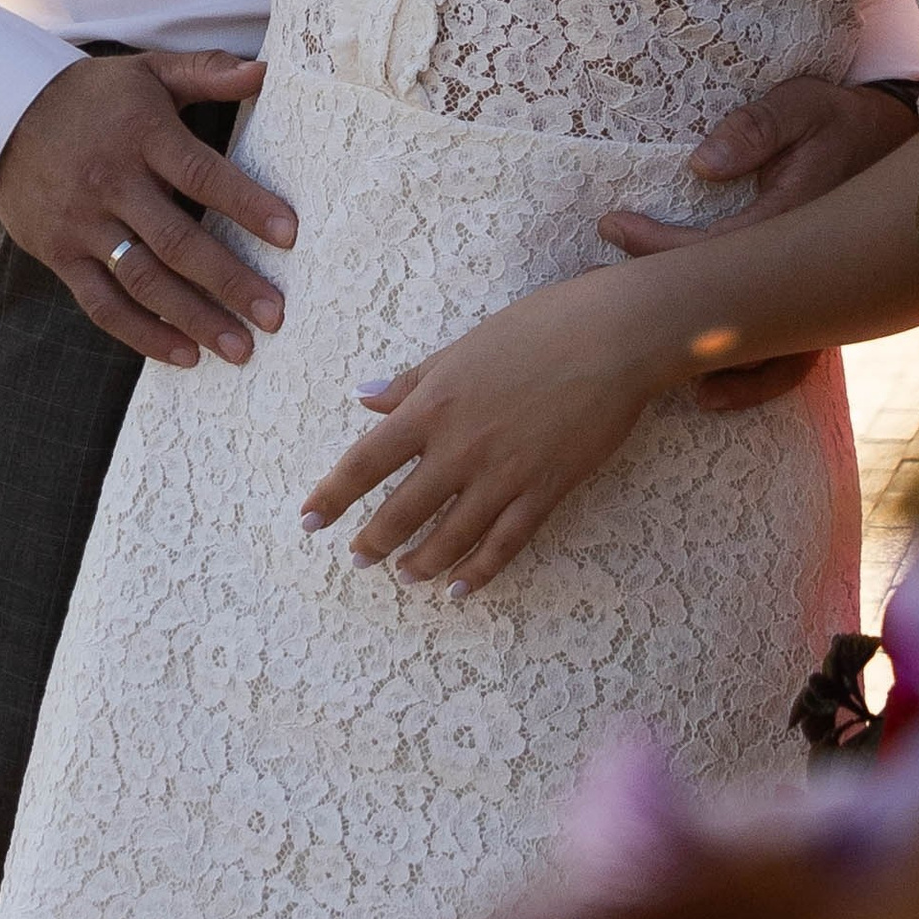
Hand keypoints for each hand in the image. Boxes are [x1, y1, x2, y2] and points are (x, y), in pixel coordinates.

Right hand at [0, 49, 288, 369]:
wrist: (3, 115)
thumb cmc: (95, 97)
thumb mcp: (148, 72)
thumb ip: (207, 72)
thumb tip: (266, 72)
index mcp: (141, 133)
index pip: (200, 172)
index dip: (245, 203)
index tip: (289, 234)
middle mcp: (111, 181)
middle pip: (176, 240)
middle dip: (229, 281)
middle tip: (275, 314)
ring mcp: (82, 223)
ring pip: (143, 280)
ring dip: (194, 318)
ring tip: (240, 348)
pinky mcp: (60, 254)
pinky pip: (103, 304)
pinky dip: (144, 334)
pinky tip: (185, 354)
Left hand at [297, 269, 668, 598]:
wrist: (610, 338)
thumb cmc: (536, 328)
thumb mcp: (462, 348)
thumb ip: (412, 381)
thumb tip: (364, 397)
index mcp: (432, 406)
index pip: (366, 461)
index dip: (332, 495)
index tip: (308, 520)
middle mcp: (459, 448)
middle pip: (401, 510)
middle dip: (373, 541)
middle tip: (356, 560)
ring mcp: (503, 475)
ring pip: (449, 537)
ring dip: (421, 563)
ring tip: (404, 577)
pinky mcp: (544, 492)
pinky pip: (504, 544)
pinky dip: (479, 572)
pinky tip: (461, 589)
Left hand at [596, 75, 916, 409]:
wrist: (900, 149)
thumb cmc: (841, 121)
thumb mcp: (803, 106)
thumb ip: (756, 129)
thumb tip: (700, 166)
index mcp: (798, 221)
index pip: (713, 250)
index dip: (655, 245)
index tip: (611, 225)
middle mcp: (813, 277)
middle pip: (732, 313)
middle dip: (664, 314)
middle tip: (600, 299)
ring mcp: (825, 303)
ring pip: (768, 357)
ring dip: (709, 366)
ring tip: (650, 369)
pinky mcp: (827, 312)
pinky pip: (791, 361)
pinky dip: (752, 381)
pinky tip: (710, 393)